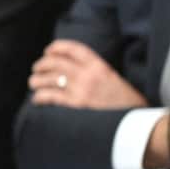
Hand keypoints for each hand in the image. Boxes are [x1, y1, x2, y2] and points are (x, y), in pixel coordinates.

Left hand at [29, 39, 145, 108]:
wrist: (136, 121)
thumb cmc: (125, 102)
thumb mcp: (112, 79)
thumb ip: (94, 73)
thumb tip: (71, 71)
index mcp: (100, 66)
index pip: (74, 49)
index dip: (58, 47)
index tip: (48, 50)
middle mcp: (89, 75)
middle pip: (57, 63)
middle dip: (42, 64)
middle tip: (36, 68)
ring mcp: (81, 90)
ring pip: (50, 79)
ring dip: (37, 80)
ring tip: (33, 82)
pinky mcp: (76, 105)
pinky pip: (51, 97)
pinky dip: (40, 96)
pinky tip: (37, 98)